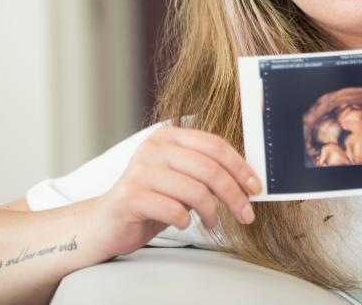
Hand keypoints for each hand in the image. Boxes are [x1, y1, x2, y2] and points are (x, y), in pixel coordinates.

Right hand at [91, 126, 260, 259]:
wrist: (105, 223)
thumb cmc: (150, 200)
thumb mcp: (180, 179)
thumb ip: (205, 172)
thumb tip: (247, 181)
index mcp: (168, 136)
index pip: (215, 145)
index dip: (240, 167)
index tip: (256, 187)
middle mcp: (153, 148)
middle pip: (210, 169)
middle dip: (234, 195)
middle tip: (246, 214)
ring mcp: (140, 170)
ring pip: (195, 191)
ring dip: (212, 212)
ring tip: (212, 222)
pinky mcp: (131, 196)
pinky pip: (174, 210)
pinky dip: (185, 221)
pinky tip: (183, 224)